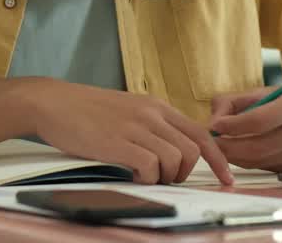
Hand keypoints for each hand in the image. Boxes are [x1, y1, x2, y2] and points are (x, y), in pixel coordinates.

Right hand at [22, 78, 233, 184]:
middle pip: (193, 150)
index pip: (202, 133)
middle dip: (185, 173)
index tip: (227, 178)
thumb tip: (173, 150)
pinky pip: (150, 167)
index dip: (218, 158)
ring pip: (175, 159)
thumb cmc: (88, 111)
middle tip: (165, 178)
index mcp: (158, 107)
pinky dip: (146, 179)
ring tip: (143, 176)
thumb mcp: (130, 110)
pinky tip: (130, 175)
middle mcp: (152, 115)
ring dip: (165, 177)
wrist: (54, 103)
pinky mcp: (118, 142)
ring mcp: (136, 127)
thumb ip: (153, 126)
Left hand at [209, 84, 281, 171]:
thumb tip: (212, 122)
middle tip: (212, 142)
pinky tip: (245, 151)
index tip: (214, 125)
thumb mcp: (270, 91)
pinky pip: (267, 169)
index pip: (259, 120)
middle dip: (228, 147)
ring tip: (225, 145)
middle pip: (257, 147)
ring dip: (236, 156)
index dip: (232, 125)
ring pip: (259, 162)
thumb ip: (236, 101)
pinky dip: (251, 161)